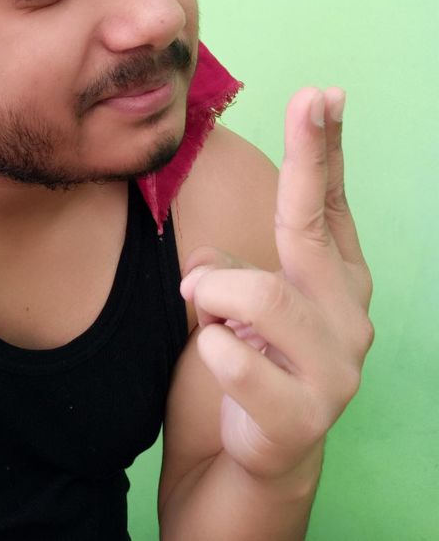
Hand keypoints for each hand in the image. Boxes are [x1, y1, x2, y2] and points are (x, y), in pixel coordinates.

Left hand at [180, 87, 373, 480]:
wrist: (251, 456)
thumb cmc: (250, 364)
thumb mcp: (239, 305)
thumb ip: (233, 267)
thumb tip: (203, 261)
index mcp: (334, 281)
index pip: (329, 204)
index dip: (325, 148)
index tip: (324, 95)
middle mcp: (346, 316)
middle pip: (312, 227)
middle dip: (310, 157)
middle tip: (309, 98)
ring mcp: (333, 367)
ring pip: (258, 295)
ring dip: (214, 293)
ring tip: (206, 309)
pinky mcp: (302, 414)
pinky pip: (231, 357)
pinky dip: (209, 349)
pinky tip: (217, 360)